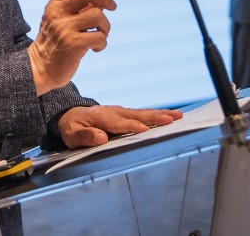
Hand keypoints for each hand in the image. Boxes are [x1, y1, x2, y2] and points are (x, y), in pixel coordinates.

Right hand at [28, 0, 115, 94]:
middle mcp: (58, 13)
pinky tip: (95, 49)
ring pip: (97, 15)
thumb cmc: (56, 44)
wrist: (40, 69)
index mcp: (54, 5)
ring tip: (100, 36)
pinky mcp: (72, 43)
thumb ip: (77, 10)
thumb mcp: (61, 22)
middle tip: (113, 6)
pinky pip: (99, 36)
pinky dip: (102, 43)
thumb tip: (100, 4)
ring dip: (106, 26)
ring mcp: (64, 28)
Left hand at [56, 105, 182, 148]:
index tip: (144, 130)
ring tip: (178, 116)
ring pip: (142, 113)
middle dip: (154, 117)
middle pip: (135, 115)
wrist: (71, 115)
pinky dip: (156, 114)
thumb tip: (101, 138)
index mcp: (100, 117)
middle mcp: (113, 111)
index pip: (118, 123)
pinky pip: (142, 114)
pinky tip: (169, 116)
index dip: (131, 127)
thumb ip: (85, 137)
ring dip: (160, 114)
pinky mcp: (125, 113)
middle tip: (172, 119)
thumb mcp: (72, 135)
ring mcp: (120, 111)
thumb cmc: (72, 128)